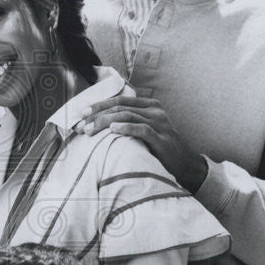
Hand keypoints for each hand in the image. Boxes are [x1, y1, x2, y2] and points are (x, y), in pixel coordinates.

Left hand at [78, 95, 207, 192]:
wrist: (184, 164)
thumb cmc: (159, 148)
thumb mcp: (143, 131)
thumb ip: (128, 123)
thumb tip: (98, 124)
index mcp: (148, 105)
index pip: (119, 100)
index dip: (98, 105)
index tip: (81, 114)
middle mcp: (154, 110)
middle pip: (120, 107)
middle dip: (97, 115)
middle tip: (81, 125)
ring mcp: (159, 122)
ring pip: (127, 115)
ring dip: (105, 122)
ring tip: (89, 130)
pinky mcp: (162, 138)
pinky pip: (142, 129)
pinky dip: (125, 128)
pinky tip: (112, 130)